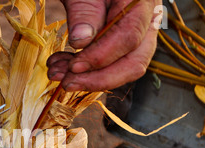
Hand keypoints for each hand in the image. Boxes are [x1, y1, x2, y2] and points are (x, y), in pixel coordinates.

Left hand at [47, 0, 161, 91]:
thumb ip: (84, 11)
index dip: (100, 57)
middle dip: (98, 79)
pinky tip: (62, 66)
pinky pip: (112, 64)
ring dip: (89, 78)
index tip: (73, 67)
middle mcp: (148, 20)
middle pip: (134, 62)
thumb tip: (82, 42)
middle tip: (66, 83)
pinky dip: (87, 70)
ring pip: (124, 68)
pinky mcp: (123, 43)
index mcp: (142, 1)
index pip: (128, 38)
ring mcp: (139, 34)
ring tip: (56, 73)